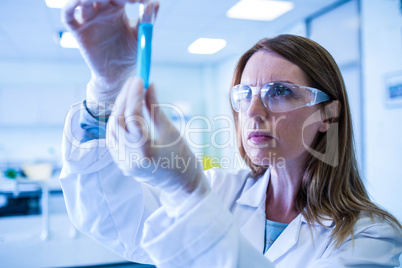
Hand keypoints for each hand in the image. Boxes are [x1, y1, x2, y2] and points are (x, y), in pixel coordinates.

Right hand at [62, 0, 158, 105]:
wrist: (119, 74)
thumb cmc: (130, 53)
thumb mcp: (140, 35)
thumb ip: (147, 19)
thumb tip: (155, 3)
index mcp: (117, 8)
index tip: (139, 1)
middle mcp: (101, 10)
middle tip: (124, 0)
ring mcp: (88, 19)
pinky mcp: (78, 31)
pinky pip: (68, 15)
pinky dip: (70, 6)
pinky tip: (79, 2)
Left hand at [106, 77, 209, 215]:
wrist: (181, 185)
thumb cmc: (182, 157)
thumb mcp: (171, 131)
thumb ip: (155, 108)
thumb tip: (149, 85)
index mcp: (145, 150)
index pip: (131, 116)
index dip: (133, 95)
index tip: (139, 79)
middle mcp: (130, 158)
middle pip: (118, 122)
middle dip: (124, 99)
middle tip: (134, 83)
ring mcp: (123, 163)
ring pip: (112, 130)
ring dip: (119, 110)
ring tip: (130, 96)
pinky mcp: (122, 164)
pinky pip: (112, 140)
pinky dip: (117, 124)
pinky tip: (125, 113)